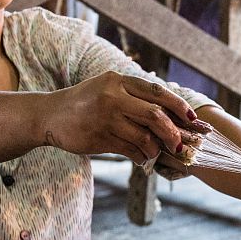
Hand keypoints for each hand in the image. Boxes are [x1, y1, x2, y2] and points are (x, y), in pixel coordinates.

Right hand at [44, 72, 210, 162]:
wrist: (49, 116)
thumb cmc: (84, 103)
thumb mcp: (106, 89)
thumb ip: (132, 97)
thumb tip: (167, 114)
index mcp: (118, 80)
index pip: (157, 91)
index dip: (178, 105)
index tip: (192, 118)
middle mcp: (113, 96)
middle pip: (155, 114)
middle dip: (173, 132)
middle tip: (180, 143)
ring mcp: (106, 117)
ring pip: (144, 135)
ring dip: (157, 148)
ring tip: (158, 153)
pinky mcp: (99, 137)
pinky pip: (130, 149)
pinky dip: (142, 156)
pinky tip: (144, 159)